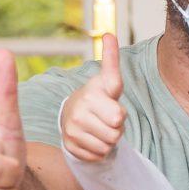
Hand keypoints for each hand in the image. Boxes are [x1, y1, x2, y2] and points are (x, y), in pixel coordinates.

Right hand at [60, 34, 127, 163]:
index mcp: (91, 96)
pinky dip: (99, 150)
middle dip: (117, 127)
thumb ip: (111, 60)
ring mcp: (72, 130)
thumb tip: (109, 34)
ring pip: (107, 146)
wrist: (72, 114)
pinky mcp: (70, 146)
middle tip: (107, 118)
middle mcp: (79, 112)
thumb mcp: (107, 79)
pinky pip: (97, 155)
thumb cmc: (98, 96)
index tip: (107, 111)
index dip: (119, 116)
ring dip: (109, 139)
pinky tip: (92, 138)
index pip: (118, 116)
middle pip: (117, 133)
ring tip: (100, 126)